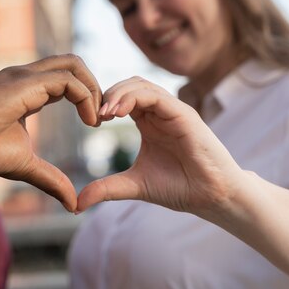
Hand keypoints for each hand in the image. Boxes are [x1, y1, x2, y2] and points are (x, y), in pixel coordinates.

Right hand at [0, 54, 101, 211]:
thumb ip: (50, 178)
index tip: (95, 123)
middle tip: (103, 117)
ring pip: (73, 64)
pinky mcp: (23, 83)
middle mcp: (27, 77)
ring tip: (97, 119)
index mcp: (28, 90)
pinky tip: (88, 121)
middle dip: (95, 86)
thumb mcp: (24, 164)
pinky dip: (85, 97)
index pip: (66, 78)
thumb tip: (73, 203)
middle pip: (73, 63)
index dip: (86, 96)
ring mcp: (24, 76)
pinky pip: (67, 81)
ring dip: (94, 89)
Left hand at [77, 77, 244, 217]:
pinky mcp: (184, 114)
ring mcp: (173, 110)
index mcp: (149, 121)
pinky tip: (118, 113)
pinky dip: (134, 98)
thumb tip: (76, 204)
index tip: (90, 121)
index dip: (103, 103)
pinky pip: (157, 95)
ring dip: (118, 94)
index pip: (122, 98)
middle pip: (129, 85)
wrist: (211, 197)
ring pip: (141, 85)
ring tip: (103, 113)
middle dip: (107, 94)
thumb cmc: (180, 187)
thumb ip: (107, 188)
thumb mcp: (134, 185)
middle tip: (93, 115)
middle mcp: (160, 112)